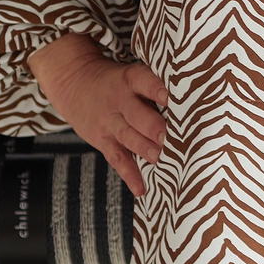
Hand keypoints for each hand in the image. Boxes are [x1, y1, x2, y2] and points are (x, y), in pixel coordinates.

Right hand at [27, 33, 167, 196]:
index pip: (144, 82)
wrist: (73, 83)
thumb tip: (190, 97)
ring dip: (147, 150)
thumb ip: (154, 85)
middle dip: (156, 129)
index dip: (158, 90)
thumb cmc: (115, 80)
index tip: (172, 99)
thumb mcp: (130, 74)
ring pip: (129, 137)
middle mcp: (119, 101)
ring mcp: (109, 123)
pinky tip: (141, 189)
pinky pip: (117, 159)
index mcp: (130, 80)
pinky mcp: (102, 141)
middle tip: (173, 139)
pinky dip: (129, 174)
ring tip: (163, 160)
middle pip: (138, 115)